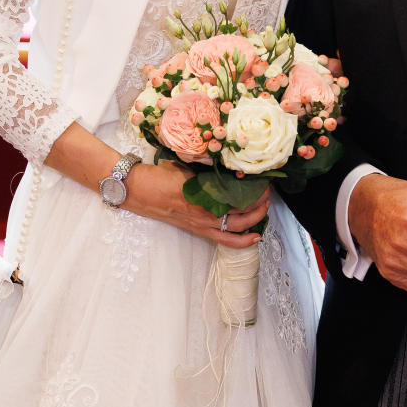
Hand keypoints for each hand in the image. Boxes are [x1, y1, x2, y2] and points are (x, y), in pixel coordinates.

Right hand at [125, 160, 268, 246]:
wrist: (138, 191)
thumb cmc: (160, 176)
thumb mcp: (186, 166)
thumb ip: (207, 170)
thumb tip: (229, 166)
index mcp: (203, 194)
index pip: (237, 196)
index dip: (255, 190)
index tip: (265, 181)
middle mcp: (204, 212)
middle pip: (241, 214)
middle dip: (259, 205)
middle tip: (268, 194)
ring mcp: (201, 224)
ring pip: (235, 229)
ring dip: (254, 221)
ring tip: (265, 212)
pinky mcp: (197, 229)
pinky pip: (224, 239)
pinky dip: (241, 240)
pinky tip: (254, 237)